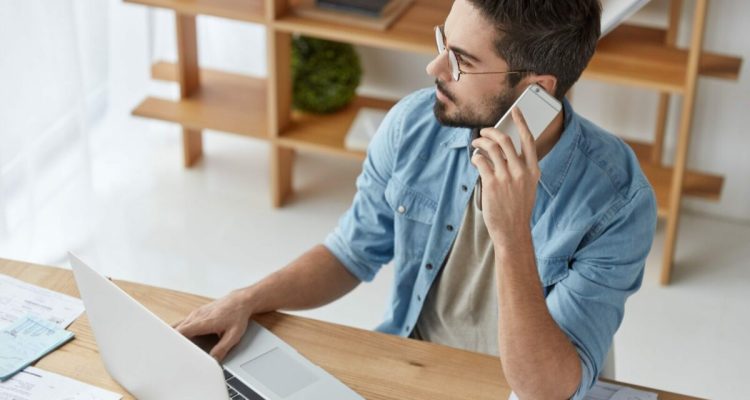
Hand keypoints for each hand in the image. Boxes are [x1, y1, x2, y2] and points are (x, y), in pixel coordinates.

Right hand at [173, 289, 254, 360]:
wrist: (240, 301)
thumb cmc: (237, 315)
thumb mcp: (234, 335)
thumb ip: (222, 349)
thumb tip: (213, 360)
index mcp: (204, 322)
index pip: (181, 332)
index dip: (174, 342)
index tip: (171, 351)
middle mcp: (196, 316)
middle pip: (175, 329)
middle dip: (171, 341)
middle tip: (170, 353)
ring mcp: (195, 314)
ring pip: (177, 326)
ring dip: (174, 336)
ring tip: (174, 348)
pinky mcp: (196, 314)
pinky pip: (182, 323)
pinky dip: (178, 331)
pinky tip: (181, 340)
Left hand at [471, 107, 539, 250]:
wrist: (512, 230)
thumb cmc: (518, 208)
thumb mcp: (527, 187)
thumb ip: (520, 169)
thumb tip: (503, 150)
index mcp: (533, 170)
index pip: (528, 140)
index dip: (521, 122)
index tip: (515, 111)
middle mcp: (521, 171)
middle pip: (505, 140)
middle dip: (491, 131)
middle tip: (483, 131)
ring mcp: (507, 177)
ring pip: (491, 148)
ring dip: (480, 142)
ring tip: (475, 143)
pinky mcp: (492, 183)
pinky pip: (481, 161)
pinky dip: (476, 157)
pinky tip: (475, 159)